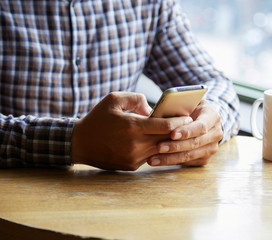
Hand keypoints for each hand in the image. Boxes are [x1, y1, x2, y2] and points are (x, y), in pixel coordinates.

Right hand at [71, 92, 192, 170]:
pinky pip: (150, 157)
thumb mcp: (113, 99)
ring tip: (173, 133)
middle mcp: (135, 145)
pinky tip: (156, 142)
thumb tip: (152, 109)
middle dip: (177, 132)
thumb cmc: (97, 119)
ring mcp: (134, 157)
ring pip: (160, 149)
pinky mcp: (131, 166)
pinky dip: (155, 149)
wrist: (80, 143)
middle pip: (166, 139)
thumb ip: (136, 98)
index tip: (188, 117)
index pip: (165, 126)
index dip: (179, 122)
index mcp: (132, 127)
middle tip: (186, 125)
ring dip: (167, 142)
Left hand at [147, 100, 222, 166]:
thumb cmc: (189, 108)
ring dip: (170, 158)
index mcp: (212, 116)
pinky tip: (159, 161)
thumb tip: (149, 111)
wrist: (201, 119)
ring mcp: (212, 148)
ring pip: (190, 155)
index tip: (172, 134)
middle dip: (175, 146)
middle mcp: (216, 133)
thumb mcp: (185, 102)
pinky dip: (172, 162)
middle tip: (158, 147)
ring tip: (153, 158)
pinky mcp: (205, 158)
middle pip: (195, 143)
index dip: (187, 131)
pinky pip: (188, 163)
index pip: (201, 126)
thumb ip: (172, 106)